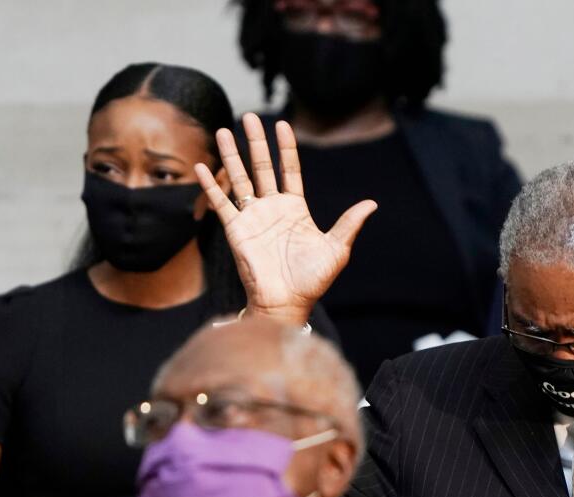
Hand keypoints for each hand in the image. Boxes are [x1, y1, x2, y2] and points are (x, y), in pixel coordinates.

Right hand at [195, 114, 377, 325]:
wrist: (287, 302)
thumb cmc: (312, 280)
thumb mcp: (336, 249)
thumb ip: (349, 223)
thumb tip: (372, 203)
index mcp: (296, 209)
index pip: (290, 170)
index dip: (286, 148)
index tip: (282, 124)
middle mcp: (272, 209)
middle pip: (262, 167)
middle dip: (256, 142)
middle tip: (249, 116)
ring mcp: (252, 217)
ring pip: (240, 179)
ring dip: (231, 155)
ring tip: (224, 130)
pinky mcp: (235, 230)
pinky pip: (221, 203)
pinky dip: (210, 185)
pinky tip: (201, 166)